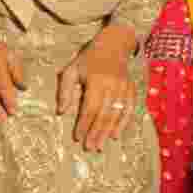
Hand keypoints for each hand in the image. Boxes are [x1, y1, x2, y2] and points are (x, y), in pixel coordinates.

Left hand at [57, 25, 135, 151]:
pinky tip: (116, 135)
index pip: (89, 108)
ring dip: (107, 132)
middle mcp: (112, 85)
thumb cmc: (88, 59)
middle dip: (96, 133)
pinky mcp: (131, 89)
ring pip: (116, 114)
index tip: (77, 137)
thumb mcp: (71, 70)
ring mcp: (124, 87)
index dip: (83, 124)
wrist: (113, 44)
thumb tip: (61, 112)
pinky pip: (129, 109)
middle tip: (89, 148)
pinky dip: (124, 123)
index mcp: (96, 80)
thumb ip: (65, 91)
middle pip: (104, 114)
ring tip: (99, 146)